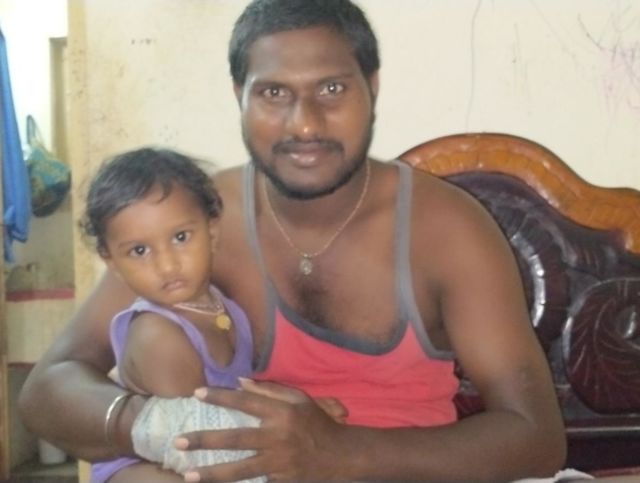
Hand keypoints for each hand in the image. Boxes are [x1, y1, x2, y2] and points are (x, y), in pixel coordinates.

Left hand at [175, 383, 350, 481]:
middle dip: (205, 440)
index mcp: (282, 413)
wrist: (342, 456)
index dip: (221, 396)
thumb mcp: (299, 400)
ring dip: (212, 473)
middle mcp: (277, 437)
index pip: (245, 401)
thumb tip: (240, 381)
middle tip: (178, 441)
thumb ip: (270, 390)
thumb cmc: (317, 423)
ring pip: (240, 469)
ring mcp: (278, 462)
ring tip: (187, 475)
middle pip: (236, 438)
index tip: (197, 393)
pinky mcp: (281, 481)